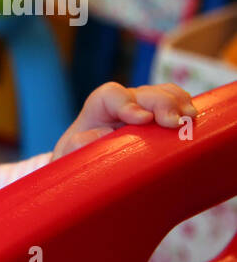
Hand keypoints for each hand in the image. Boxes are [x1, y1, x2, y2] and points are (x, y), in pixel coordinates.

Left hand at [52, 82, 196, 159]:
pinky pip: (177, 105)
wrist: (89, 169)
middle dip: (160, 103)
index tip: (140, 120)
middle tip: (172, 122)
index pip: (110, 95)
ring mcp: (145, 110)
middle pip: (144, 92)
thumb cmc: (77, 160)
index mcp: (98, 109)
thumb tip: (102, 135)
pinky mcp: (161, 121)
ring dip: (178, 104)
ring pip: (164, 94)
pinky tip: (193, 120)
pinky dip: (186, 108)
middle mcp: (123, 105)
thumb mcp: (69, 155)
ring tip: (188, 119)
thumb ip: (77, 144)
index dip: (127, 103)